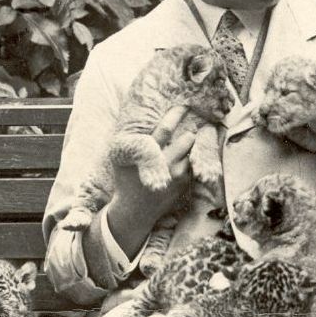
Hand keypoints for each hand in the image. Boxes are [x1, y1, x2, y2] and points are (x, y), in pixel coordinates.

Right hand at [99, 123, 198, 261]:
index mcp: (149, 154)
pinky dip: (189, 162)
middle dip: (188, 133)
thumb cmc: (126, 181)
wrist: (135, 211)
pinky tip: (181, 164)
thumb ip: (135, 142)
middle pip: (187, 139)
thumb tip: (141, 119)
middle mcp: (165, 163)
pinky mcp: (184, 184)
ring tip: (184, 149)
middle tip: (189, 129)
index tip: (183, 105)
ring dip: (189, 149)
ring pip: (191, 152)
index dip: (175, 115)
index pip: (165, 129)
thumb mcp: (123, 160)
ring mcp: (177, 175)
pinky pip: (191, 166)